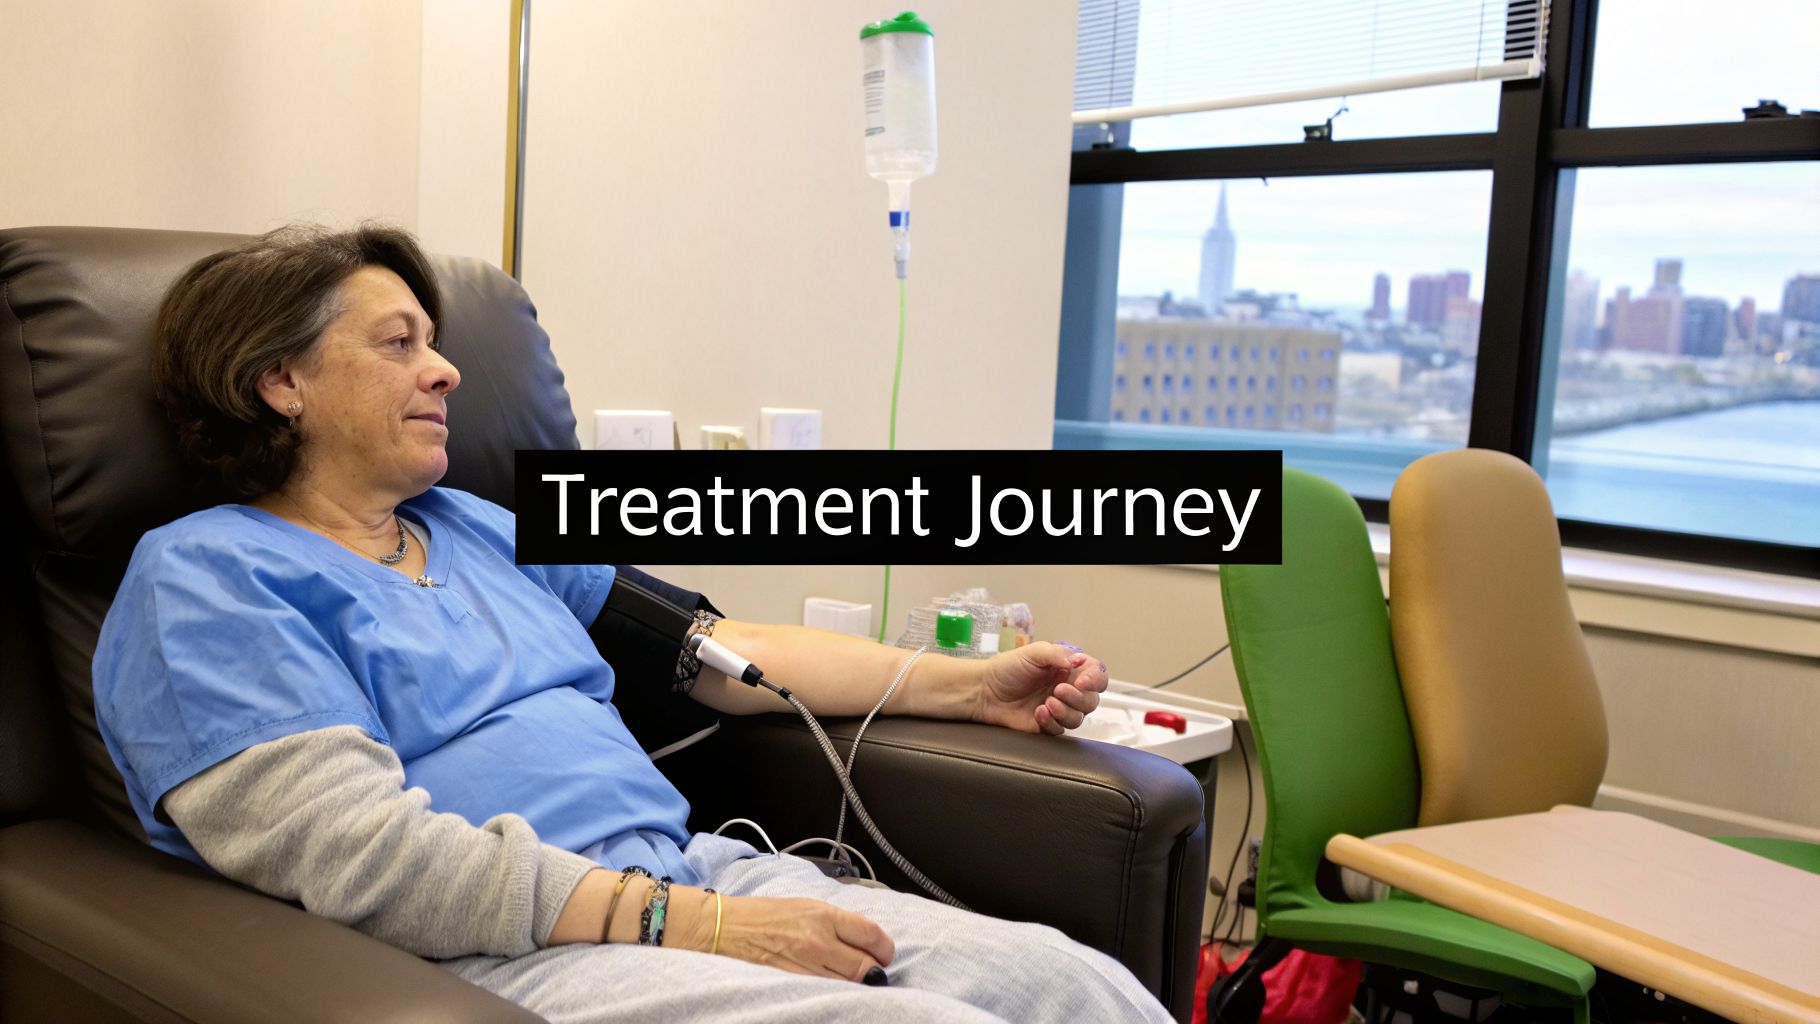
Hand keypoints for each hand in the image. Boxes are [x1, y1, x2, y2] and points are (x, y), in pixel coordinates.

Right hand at [707, 894, 893, 981]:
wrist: (729, 927)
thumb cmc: (767, 914)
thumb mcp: (809, 906)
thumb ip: (840, 923)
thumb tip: (868, 940)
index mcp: (824, 915)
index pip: (872, 935)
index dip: (886, 948)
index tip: (885, 952)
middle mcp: (817, 941)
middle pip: (865, 967)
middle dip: (874, 969)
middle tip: (873, 968)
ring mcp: (805, 966)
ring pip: (848, 985)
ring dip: (855, 982)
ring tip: (850, 975)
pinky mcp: (793, 983)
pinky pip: (826, 992)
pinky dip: (834, 990)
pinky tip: (831, 982)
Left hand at [972, 641, 1109, 735]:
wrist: (985, 691)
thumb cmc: (1007, 668)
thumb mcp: (1032, 652)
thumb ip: (1056, 654)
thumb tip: (1076, 663)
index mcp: (1068, 669)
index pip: (1097, 675)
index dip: (1095, 679)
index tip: (1082, 680)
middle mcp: (1068, 689)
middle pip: (1092, 700)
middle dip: (1078, 697)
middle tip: (1059, 690)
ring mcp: (1059, 709)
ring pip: (1079, 717)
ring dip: (1066, 711)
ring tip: (1047, 703)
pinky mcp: (1048, 725)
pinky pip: (1061, 730)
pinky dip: (1052, 722)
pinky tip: (1039, 713)